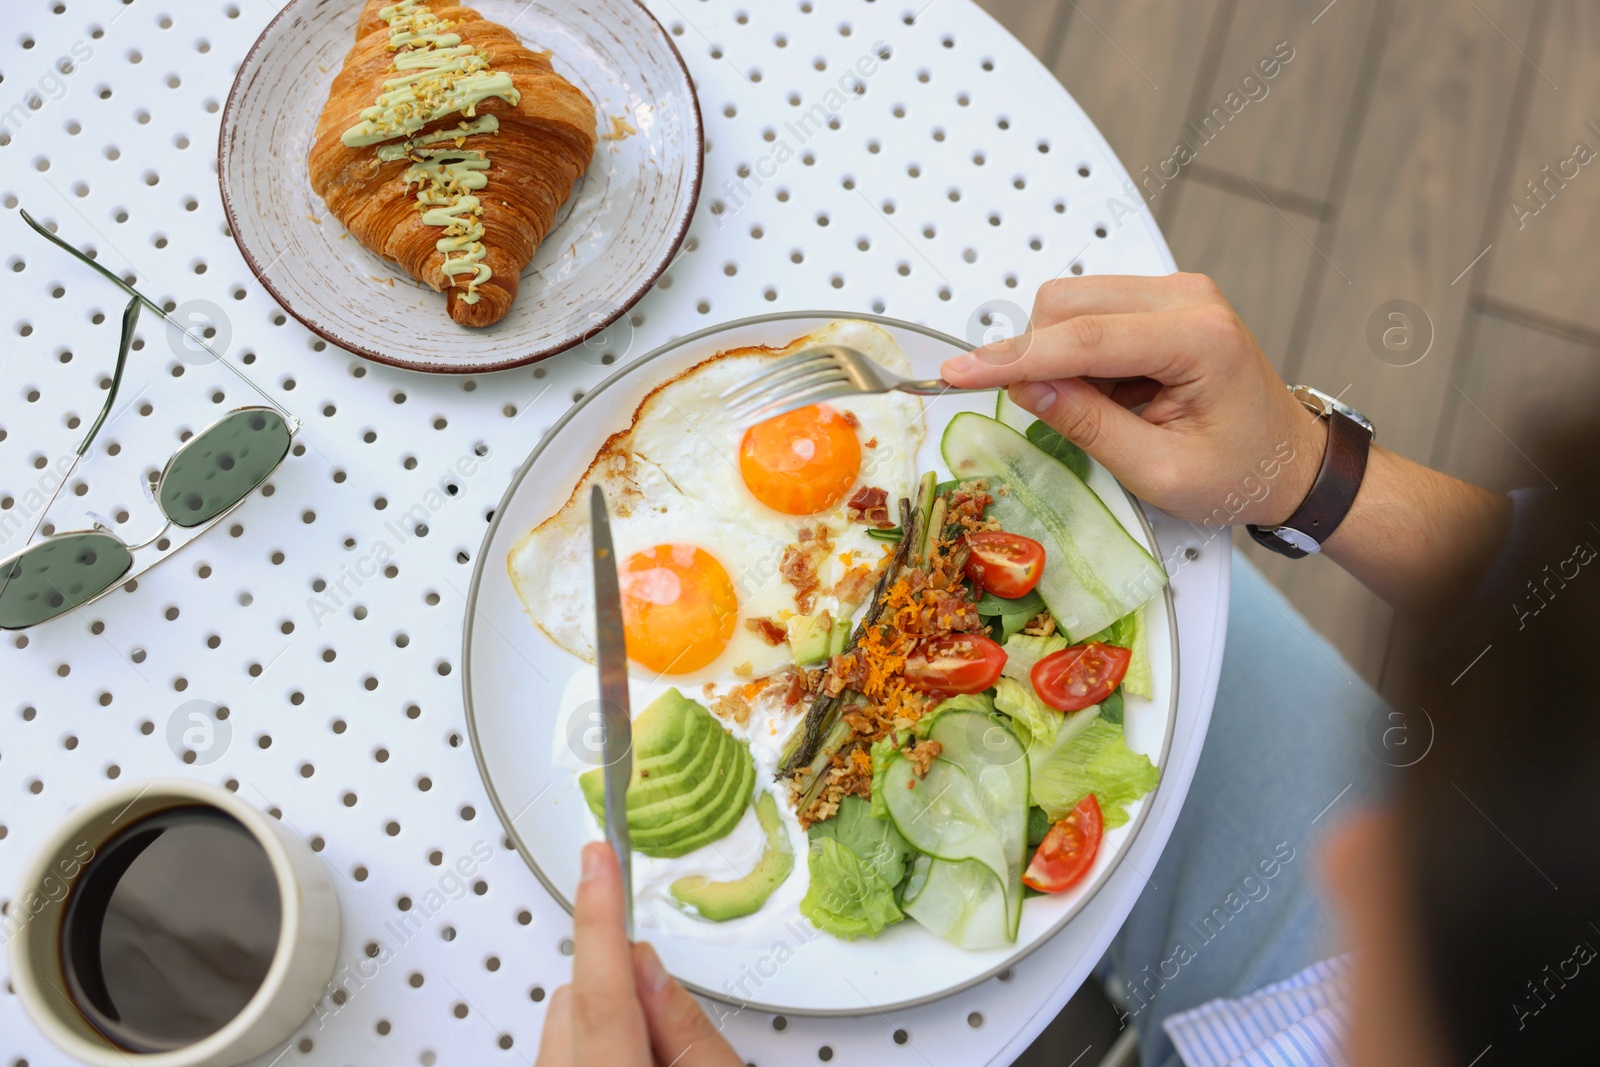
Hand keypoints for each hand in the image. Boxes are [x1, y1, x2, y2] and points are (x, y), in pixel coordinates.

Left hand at [536, 843, 742, 1066]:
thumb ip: (687, 1030)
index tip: (598, 858)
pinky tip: (629, 1062)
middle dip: (624, 989)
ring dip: (608, 1022)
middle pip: (580, 997)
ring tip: (658, 1059)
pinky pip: (560, 1045)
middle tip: (675, 1031)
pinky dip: (592, 1043)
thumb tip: (647, 962)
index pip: (600, 994)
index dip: (600, 917)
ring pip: (566, 1017)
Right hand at [942, 274, 1509, 618]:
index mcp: (1198, 339)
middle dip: (1037, 357)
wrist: (1291, 462)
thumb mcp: (1159, 471)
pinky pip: (1091, 310)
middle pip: (1067, 305)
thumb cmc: (1239, 472)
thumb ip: (1089, 425)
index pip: (1083, 339)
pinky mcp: (1163, 298)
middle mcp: (1188, 298)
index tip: (959, 373)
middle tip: (1056, 416)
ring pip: (1072, 302)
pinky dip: (1078, 351)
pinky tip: (1110, 391)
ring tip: (1099, 408)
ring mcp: (1176, 291)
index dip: (1013, 358)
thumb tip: (1026, 388)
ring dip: (1058, 354)